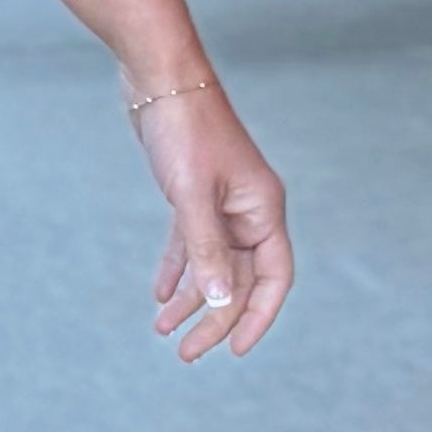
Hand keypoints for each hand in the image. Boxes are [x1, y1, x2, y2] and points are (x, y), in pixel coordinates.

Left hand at [134, 83, 292, 364]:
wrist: (158, 78)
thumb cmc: (184, 129)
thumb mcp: (192, 194)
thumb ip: (205, 249)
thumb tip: (216, 302)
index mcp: (263, 210)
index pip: (273, 278)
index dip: (257, 317)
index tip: (235, 350)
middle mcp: (248, 210)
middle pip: (238, 278)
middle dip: (213, 319)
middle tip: (185, 354)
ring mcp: (221, 203)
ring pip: (212, 265)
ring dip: (190, 300)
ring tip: (163, 332)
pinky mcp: (193, 194)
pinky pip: (191, 243)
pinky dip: (177, 270)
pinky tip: (159, 295)